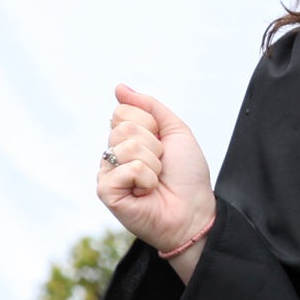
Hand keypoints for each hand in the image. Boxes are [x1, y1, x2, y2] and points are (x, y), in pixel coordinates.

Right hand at [96, 84, 214, 280]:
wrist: (194, 211)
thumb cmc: (187, 175)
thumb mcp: (176, 132)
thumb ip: (150, 107)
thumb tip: (119, 87)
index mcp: (128, 138)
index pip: (124, 110)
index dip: (151, 124)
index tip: (163, 144)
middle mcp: (113, 153)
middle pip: (123, 125)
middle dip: (153, 145)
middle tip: (161, 165)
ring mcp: (107, 172)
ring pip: (126, 146)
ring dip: (153, 163)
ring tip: (155, 180)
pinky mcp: (105, 191)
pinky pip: (127, 168)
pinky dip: (146, 179)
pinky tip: (146, 192)